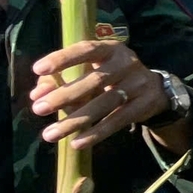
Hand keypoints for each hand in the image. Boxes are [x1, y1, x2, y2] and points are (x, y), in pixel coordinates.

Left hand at [29, 40, 171, 149]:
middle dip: (65, 95)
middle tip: (39, 109)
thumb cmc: (111, 77)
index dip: (63, 59)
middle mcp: (127, 63)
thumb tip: (37, 94)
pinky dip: (97, 133)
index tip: (38, 70)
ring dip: (76, 120)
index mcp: (110, 49)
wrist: (155, 90)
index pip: (86, 50)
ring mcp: (139, 83)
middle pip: (95, 80)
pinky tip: (77, 143)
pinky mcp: (145, 104)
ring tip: (50, 134)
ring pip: (105, 103)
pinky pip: (118, 120)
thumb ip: (61, 79)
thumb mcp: (90, 71)